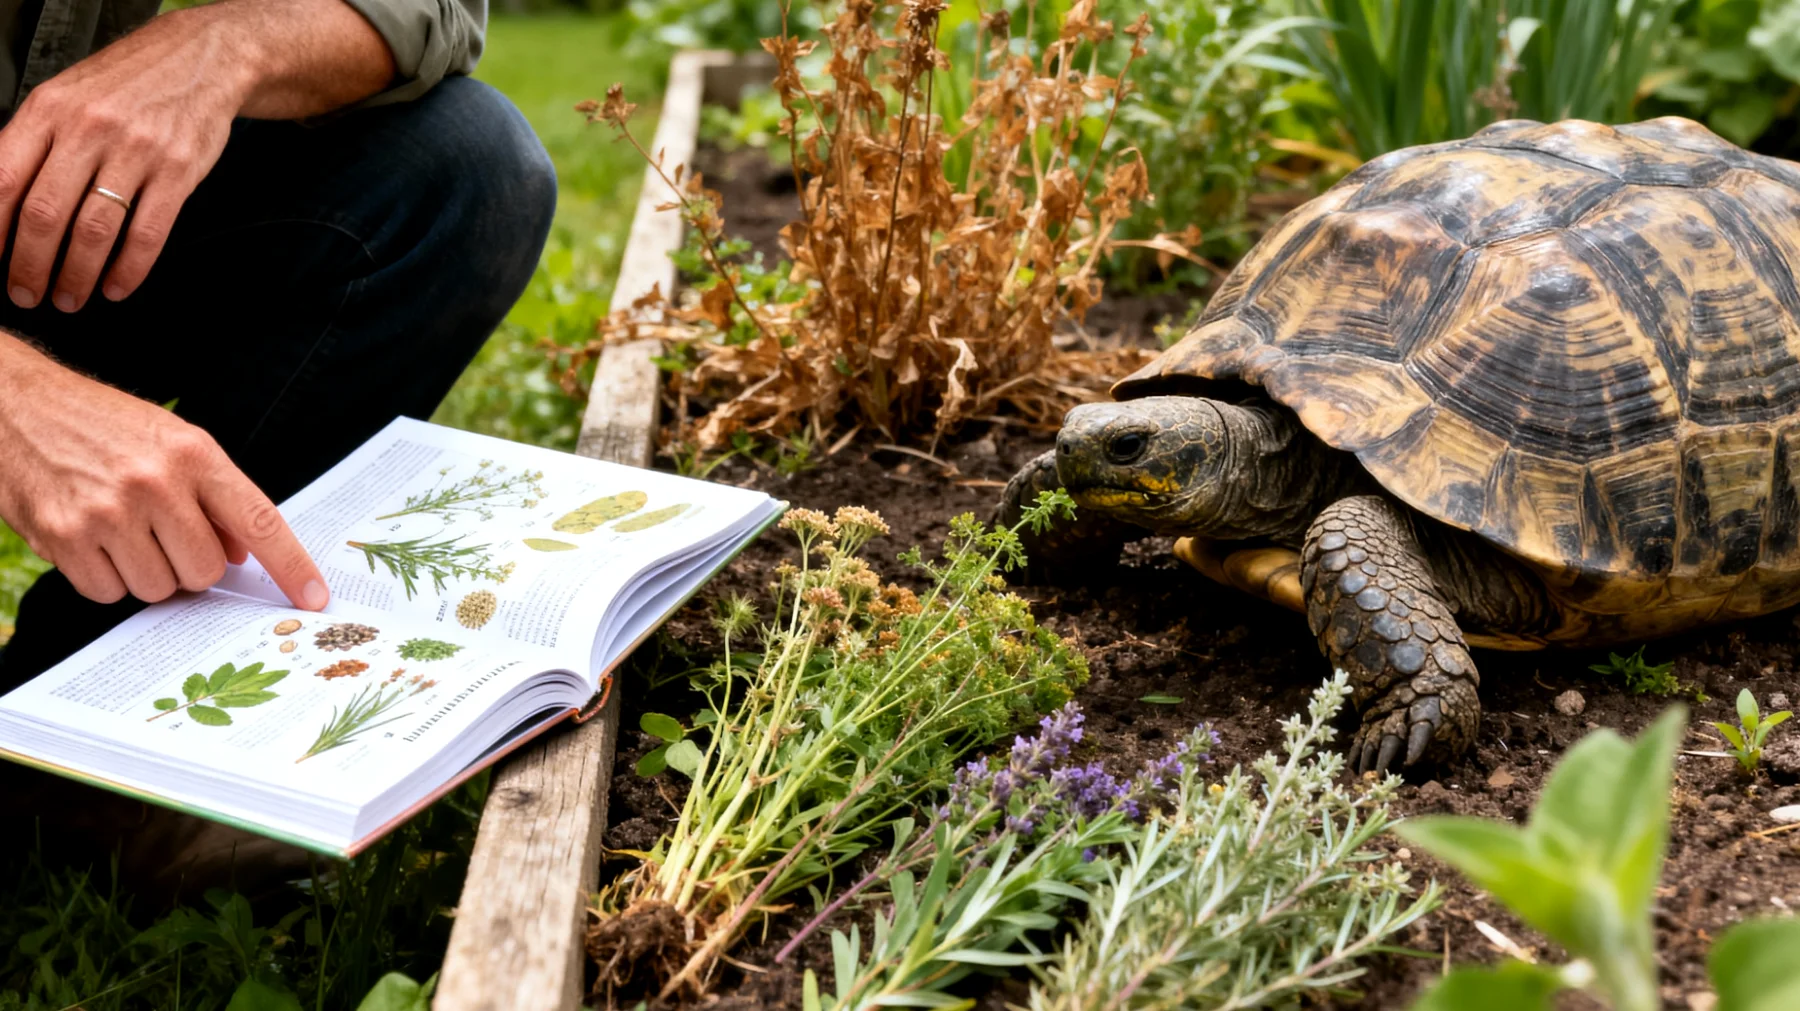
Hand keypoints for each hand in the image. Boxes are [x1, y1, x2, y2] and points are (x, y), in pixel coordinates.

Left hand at [0, 8, 257, 314]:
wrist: (200, 60)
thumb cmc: (126, 84)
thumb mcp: (65, 97)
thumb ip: (34, 143)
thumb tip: (2, 203)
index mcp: (49, 110)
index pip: (4, 181)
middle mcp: (89, 129)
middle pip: (46, 214)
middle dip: (29, 266)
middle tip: (26, 295)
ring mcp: (137, 151)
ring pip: (94, 230)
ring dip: (76, 276)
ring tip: (69, 298)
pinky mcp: (179, 171)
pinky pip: (148, 233)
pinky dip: (129, 270)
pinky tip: (117, 286)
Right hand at [0, 336, 328, 608]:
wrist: (15, 404)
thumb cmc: (101, 425)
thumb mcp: (171, 441)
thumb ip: (214, 496)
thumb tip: (246, 555)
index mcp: (193, 454)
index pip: (260, 521)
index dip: (293, 566)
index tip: (316, 597)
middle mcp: (154, 483)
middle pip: (205, 571)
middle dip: (190, 565)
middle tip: (163, 535)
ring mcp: (107, 512)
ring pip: (157, 588)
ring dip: (145, 572)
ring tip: (121, 529)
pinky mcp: (63, 536)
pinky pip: (107, 593)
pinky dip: (105, 578)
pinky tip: (91, 539)